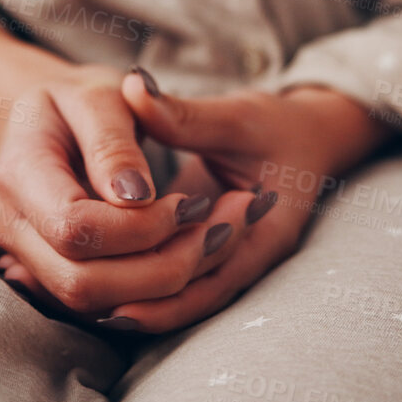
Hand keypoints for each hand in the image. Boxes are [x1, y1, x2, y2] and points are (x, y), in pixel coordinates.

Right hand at [0, 67, 259, 322]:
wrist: (48, 123)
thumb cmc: (80, 101)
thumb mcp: (101, 97)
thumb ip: (116, 144)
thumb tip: (136, 197)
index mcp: (20, 173)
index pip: (75, 228)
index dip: (139, 228)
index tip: (190, 202)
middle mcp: (11, 227)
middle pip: (82, 283)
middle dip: (159, 268)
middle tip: (214, 231)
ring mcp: (24, 260)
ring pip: (94, 306)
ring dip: (162, 287)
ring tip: (208, 242)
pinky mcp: (50, 280)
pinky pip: (102, 308)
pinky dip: (152, 294)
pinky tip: (184, 256)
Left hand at [85, 69, 388, 332]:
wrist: (306, 136)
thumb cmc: (277, 125)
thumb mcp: (237, 116)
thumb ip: (185, 114)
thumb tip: (134, 87)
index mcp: (269, 228)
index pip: (216, 275)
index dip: (168, 294)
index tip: (119, 303)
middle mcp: (252, 253)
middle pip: (199, 296)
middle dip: (151, 308)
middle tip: (97, 314)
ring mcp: (233, 255)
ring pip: (189, 294)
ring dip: (146, 303)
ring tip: (95, 314)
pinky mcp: (212, 249)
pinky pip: (182, 277)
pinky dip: (149, 284)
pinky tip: (109, 290)